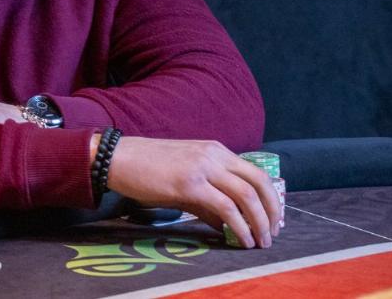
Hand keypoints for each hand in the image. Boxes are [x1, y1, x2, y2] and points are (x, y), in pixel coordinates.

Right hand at [106, 137, 281, 248]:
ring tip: (261, 241)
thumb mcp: (185, 178)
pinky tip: (242, 240)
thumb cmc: (148, 169)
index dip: (270, 197)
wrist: (119, 158)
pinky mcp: (190, 184)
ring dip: (259, 222)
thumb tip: (228, 225)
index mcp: (215, 150)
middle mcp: (214, 155)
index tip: (273, 218)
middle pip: (258, 181)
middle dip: (271, 210)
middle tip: (272, 233)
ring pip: (246, 194)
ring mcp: (203, 167)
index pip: (255, 172)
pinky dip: (240, 226)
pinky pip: (226, 207)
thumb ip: (208, 198)